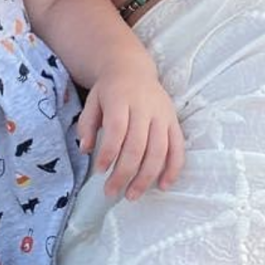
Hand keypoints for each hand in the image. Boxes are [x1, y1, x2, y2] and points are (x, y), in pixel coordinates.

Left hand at [77, 62, 184, 199]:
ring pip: (158, 150)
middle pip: (137, 146)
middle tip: (111, 192)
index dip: (109, 153)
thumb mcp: (92, 101)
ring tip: (131, 195)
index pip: (117, 130)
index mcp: (121, 99)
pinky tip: (163, 186)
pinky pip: (178, 148)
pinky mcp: (174, 122)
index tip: (99, 171)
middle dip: (124, 173)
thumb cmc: (110, 90)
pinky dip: (173, 169)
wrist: (133, 68)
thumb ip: (87, 124)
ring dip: (146, 177)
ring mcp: (162, 115)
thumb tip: (86, 149)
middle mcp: (144, 107)